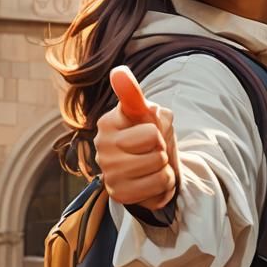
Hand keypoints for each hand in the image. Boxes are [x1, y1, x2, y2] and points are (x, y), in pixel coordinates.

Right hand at [95, 66, 178, 210]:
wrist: (148, 170)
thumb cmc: (147, 136)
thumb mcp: (149, 114)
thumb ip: (139, 99)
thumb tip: (119, 73)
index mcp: (109, 122)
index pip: (143, 119)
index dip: (155, 127)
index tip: (135, 102)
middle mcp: (102, 145)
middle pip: (155, 143)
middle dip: (161, 146)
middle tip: (152, 149)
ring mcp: (108, 171)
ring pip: (158, 165)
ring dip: (164, 167)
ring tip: (152, 165)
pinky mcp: (118, 193)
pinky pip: (159, 186)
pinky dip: (163, 184)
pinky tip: (151, 180)